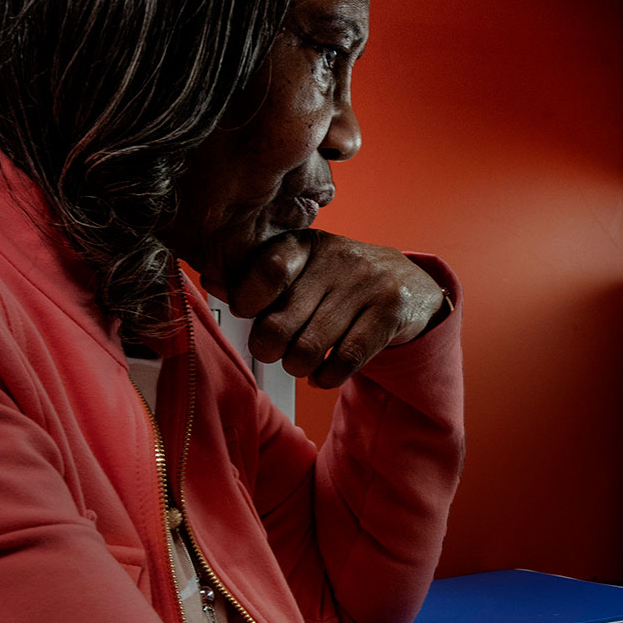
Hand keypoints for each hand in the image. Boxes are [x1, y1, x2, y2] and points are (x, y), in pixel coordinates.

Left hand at [218, 230, 447, 387]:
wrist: (410, 284)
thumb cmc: (340, 282)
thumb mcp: (302, 272)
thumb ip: (255, 279)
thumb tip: (212, 282)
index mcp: (308, 244)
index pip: (268, 269)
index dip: (248, 300)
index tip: (249, 312)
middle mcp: (339, 258)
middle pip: (281, 322)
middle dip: (269, 348)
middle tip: (274, 350)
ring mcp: (369, 283)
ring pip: (310, 348)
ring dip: (298, 367)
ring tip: (301, 363)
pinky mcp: (391, 311)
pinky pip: (345, 360)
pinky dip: (326, 377)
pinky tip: (324, 373)